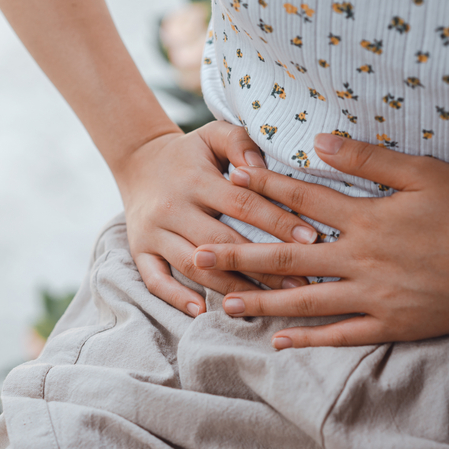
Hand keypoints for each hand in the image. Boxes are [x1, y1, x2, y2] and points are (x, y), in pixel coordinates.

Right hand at [114, 121, 317, 316]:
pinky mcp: (139, 251)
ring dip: (231, 286)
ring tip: (267, 302)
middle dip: (263, 264)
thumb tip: (260, 167)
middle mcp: (171, 207)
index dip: (278, 222)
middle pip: (221, 241)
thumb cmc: (189, 153)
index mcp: (194, 180)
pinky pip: (156, 280)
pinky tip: (204, 312)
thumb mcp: (212, 136)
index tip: (311, 239)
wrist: (138, 163)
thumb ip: (240, 142)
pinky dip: (177, 298)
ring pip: (194, 266)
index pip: (242, 204)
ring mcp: (153, 232)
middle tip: (300, 282)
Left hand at [192, 133, 448, 346]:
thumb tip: (320, 140)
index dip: (262, 188)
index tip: (227, 182)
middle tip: (196, 257)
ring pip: (305, 301)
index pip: (302, 199)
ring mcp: (374, 296)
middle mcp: (360, 259)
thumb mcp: (423, 172)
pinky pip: (342, 335)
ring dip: (260, 302)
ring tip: (222, 303)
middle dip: (238, 255)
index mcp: (365, 218)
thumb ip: (368, 158)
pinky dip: (310, 340)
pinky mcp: (393, 324)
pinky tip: (280, 340)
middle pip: (286, 257)